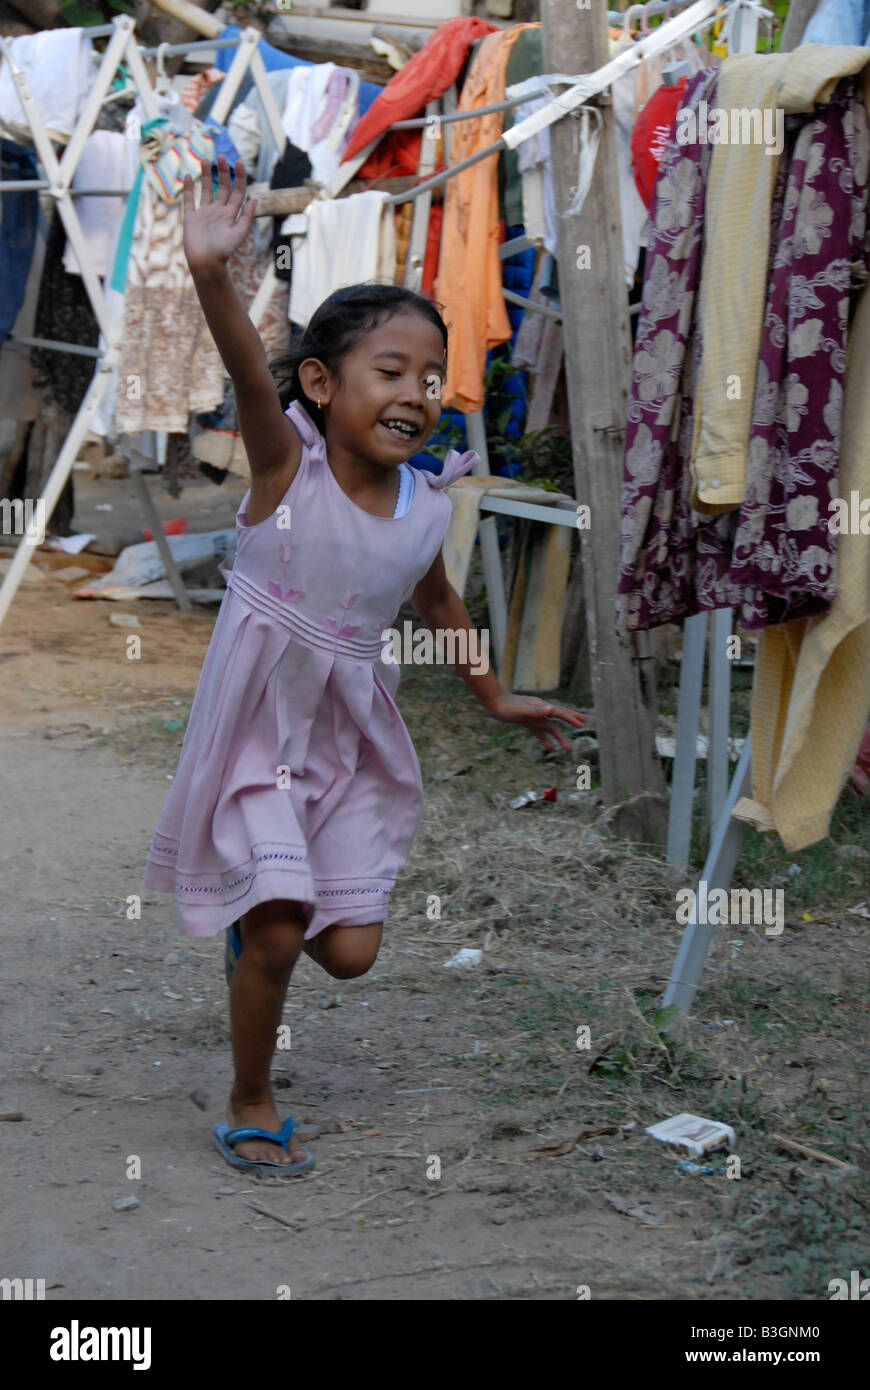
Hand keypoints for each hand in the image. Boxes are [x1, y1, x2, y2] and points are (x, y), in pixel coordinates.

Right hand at [182, 154, 256, 274]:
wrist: (206, 264)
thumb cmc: (223, 252)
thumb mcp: (239, 233)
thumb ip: (246, 216)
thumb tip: (255, 199)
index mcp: (231, 214)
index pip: (237, 191)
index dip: (239, 177)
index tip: (238, 162)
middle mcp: (218, 211)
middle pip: (223, 187)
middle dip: (223, 171)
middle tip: (221, 156)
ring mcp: (204, 214)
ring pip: (206, 189)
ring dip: (206, 174)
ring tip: (205, 159)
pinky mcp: (191, 218)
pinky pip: (189, 200)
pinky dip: (188, 188)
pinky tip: (188, 176)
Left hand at [485, 692, 586, 751]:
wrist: (493, 702)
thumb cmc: (506, 706)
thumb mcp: (521, 709)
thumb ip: (536, 710)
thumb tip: (553, 709)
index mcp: (541, 706)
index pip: (559, 712)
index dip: (570, 718)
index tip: (581, 724)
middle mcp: (539, 711)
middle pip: (559, 716)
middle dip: (571, 720)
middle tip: (583, 724)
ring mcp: (533, 716)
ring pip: (550, 727)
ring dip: (559, 737)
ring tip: (567, 748)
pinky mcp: (527, 722)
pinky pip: (539, 731)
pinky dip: (545, 739)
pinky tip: (549, 748)